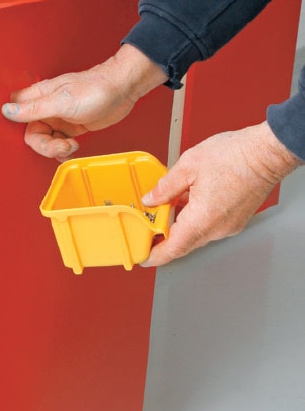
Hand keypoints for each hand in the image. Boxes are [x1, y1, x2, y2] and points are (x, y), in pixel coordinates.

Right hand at [1, 44, 166, 159]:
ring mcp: (58, 117)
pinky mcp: (70, 126)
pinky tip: (72, 149)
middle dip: (45, 145)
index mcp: (39, 96)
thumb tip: (7, 111)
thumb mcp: (62, 102)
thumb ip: (34, 108)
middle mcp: (46, 107)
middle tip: (61, 146)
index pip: (15, 113)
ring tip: (71, 146)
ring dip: (56, 149)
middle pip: (31, 134)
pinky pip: (58, 143)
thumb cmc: (96, 89)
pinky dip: (63, 150)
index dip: (19, 127)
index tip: (35, 133)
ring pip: (45, 140)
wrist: (122, 89)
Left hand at [141, 122, 301, 266]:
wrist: (267, 153)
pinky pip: (209, 226)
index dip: (156, 256)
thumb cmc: (235, 156)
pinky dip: (194, 220)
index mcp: (203, 218)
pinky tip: (187, 203)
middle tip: (148, 231)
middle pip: (185, 243)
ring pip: (197, 234)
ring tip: (165, 210)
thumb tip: (151, 199)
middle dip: (165, 240)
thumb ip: (165, 187)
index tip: (144, 258)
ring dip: (180, 227)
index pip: (174, 248)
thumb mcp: (188, 166)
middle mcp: (218, 228)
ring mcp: (230, 226)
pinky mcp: (237, 220)